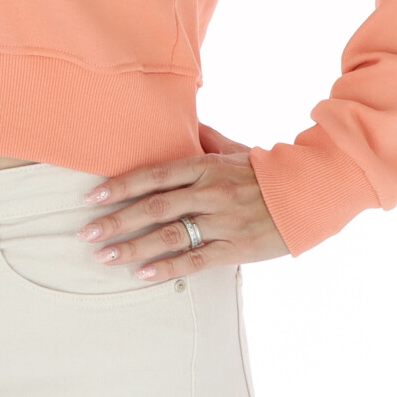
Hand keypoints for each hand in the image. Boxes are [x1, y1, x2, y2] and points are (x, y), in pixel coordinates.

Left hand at [75, 126, 291, 279]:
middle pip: (154, 207)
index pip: (154, 175)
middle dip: (115, 220)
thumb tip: (183, 122)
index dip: (120, 186)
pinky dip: (165, 269)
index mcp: (206, 166)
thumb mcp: (235, 149)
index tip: (92, 198)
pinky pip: (193, 260)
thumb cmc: (267, 171)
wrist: (311, 194)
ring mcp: (222, 222)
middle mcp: (210, 192)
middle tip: (86, 232)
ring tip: (103, 256)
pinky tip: (140, 274)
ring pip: (169, 236)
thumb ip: (205, 139)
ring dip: (132, 247)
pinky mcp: (235, 248)